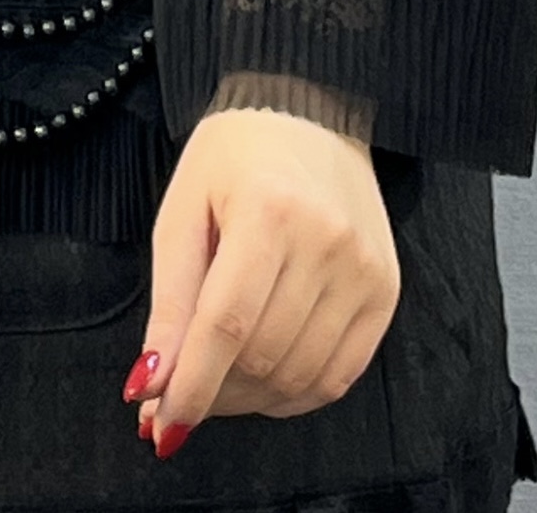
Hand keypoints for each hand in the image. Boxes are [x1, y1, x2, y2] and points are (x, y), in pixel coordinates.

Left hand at [122, 103, 400, 454]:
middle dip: (212, 394)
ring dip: (249, 400)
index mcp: (269, 210)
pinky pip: (341, 374)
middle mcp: (326, 240)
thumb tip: (151, 385)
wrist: (309, 111)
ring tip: (217, 384)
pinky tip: (264, 383)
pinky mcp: (385, 288)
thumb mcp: (183, 212)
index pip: (225, 325)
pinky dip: (296, 394)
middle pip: (261, 356)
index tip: (160, 425)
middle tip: (175, 398)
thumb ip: (169, 302)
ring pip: (299, 375)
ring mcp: (363, 267)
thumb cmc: (235, 157)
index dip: (190, 386)